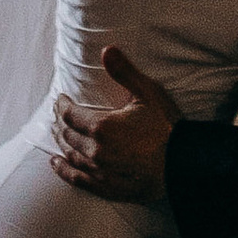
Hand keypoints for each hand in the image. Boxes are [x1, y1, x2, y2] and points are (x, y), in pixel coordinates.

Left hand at [50, 46, 180, 203]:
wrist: (181, 166)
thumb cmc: (166, 128)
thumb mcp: (148, 94)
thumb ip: (124, 72)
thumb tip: (107, 50)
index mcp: (101, 126)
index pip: (70, 114)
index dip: (62, 105)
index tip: (60, 99)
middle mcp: (95, 150)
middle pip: (68, 135)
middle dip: (61, 123)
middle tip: (58, 116)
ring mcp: (99, 171)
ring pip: (71, 155)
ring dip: (61, 144)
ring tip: (57, 135)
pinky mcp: (106, 187)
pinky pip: (77, 179)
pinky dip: (64, 170)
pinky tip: (57, 164)